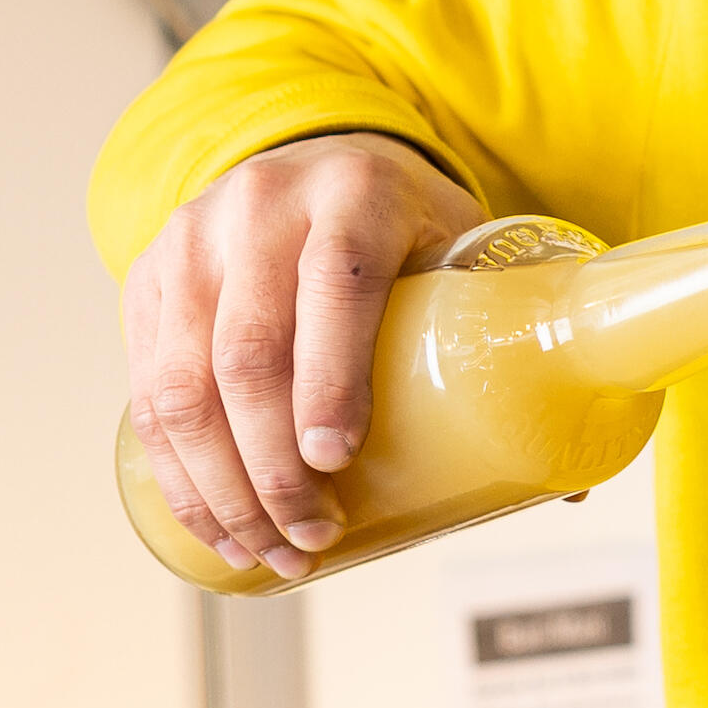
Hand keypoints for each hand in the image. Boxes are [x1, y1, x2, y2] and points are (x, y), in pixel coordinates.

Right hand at [122, 133, 487, 578]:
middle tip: (313, 539)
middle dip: (273, 467)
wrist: (318, 156)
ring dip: (221, 487)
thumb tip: (561, 488)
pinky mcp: (149, 278)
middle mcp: (262, 206)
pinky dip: (177, 471)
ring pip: (183, 382)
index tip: (336, 462)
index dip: (329, 379)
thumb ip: (506, 342)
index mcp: (354, 195)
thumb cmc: (404, 225)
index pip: (334, 287)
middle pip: (248, 352)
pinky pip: (146, 388)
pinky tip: (213, 522)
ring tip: (268, 551)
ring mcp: (193, 240)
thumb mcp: (460, 246)